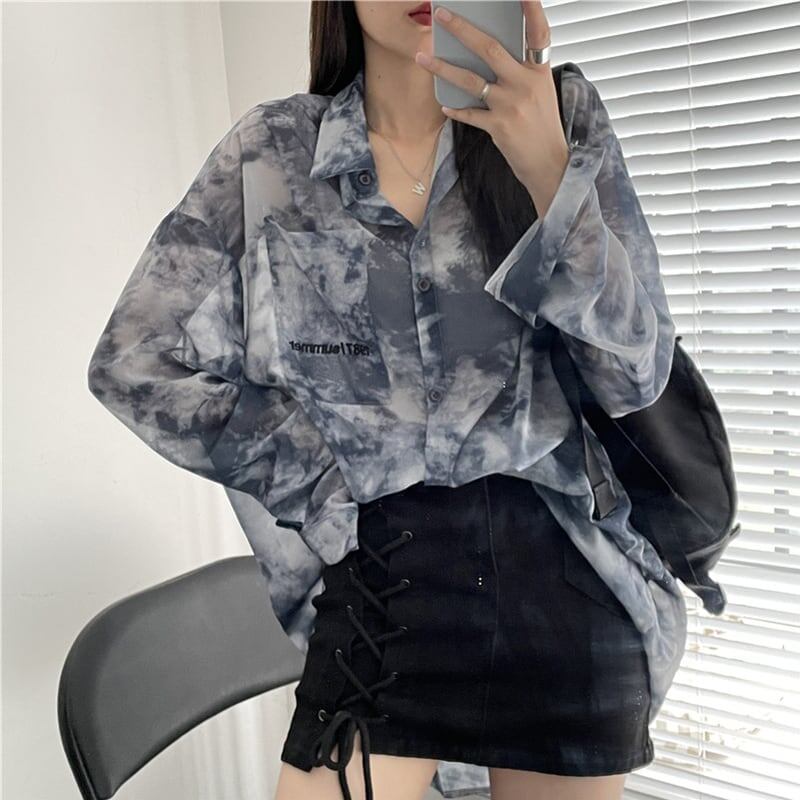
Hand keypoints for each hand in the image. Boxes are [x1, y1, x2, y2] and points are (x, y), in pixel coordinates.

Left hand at [414, 1, 569, 215]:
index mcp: (539, 72)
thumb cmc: (542, 127)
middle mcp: (526, 84)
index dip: (531, 9)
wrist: (550, 164)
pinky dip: (456, 109)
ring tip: (422, 57)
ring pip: (470, 80)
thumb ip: (520, 73)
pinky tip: (445, 106)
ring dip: (442, 67)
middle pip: (490, 48)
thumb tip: (487, 54)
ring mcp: (511, 105)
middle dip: (462, 29)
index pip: (538, 33)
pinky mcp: (498, 126)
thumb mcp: (540, 92)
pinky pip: (469, 113)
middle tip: (441, 14)